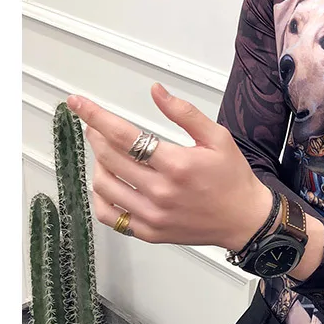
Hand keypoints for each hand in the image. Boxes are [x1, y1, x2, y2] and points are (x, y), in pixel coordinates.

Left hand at [66, 83, 273, 249]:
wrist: (245, 220)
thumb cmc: (233, 179)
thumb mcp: (217, 138)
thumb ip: (184, 113)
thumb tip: (156, 91)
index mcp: (177, 165)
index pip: (123, 135)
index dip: (95, 116)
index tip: (78, 103)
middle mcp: (161, 192)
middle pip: (109, 157)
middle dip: (96, 135)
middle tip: (97, 127)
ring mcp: (153, 215)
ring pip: (104, 185)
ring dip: (99, 164)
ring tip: (108, 155)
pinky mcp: (150, 232)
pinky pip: (110, 216)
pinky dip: (101, 197)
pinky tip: (108, 183)